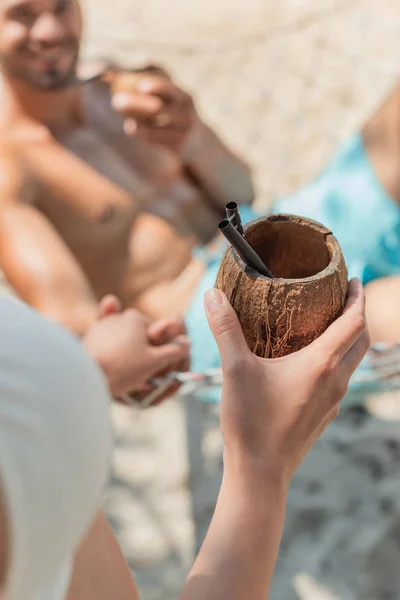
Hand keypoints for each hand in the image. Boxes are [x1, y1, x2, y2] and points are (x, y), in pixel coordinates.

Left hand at [83, 296, 190, 400]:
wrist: (82, 376)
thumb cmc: (121, 368)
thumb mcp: (153, 361)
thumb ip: (173, 350)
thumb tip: (187, 343)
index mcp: (137, 318)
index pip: (160, 334)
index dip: (166, 353)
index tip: (165, 371)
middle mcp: (120, 317)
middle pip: (143, 337)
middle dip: (149, 354)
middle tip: (149, 377)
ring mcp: (102, 327)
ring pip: (127, 342)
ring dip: (133, 356)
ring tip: (131, 377)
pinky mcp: (90, 339)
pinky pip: (110, 345)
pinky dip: (116, 355)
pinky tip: (118, 367)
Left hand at [111, 70, 196, 151]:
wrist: (198, 142)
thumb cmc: (178, 112)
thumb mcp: (175, 97)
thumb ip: (162, 81)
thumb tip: (147, 59)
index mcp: (184, 98)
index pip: (171, 91)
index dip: (158, 87)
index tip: (141, 86)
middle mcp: (185, 115)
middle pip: (159, 109)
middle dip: (136, 104)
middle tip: (116, 100)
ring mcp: (181, 133)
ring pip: (155, 127)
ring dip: (135, 120)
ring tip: (120, 112)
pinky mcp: (176, 146)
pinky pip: (155, 139)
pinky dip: (141, 132)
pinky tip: (130, 126)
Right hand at [205, 279, 368, 485]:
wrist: (260, 474)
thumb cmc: (251, 422)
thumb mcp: (234, 370)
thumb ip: (225, 329)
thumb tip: (212, 293)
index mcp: (321, 364)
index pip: (354, 322)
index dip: (358, 297)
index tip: (352, 279)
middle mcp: (335, 381)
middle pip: (361, 340)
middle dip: (358, 314)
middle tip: (345, 296)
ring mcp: (332, 401)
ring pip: (353, 361)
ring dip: (349, 338)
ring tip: (329, 322)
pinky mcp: (323, 415)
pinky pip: (340, 379)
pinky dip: (337, 360)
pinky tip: (311, 361)